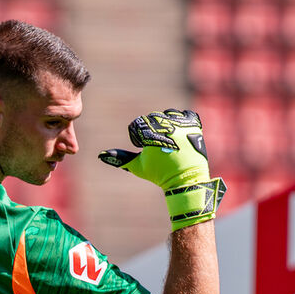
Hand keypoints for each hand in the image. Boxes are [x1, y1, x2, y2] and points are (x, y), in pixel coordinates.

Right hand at [99, 109, 226, 229]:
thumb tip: (100, 155)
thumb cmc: (159, 174)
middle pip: (152, 118)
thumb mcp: (137, 166)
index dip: (138, 138)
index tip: (144, 148)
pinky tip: (179, 135)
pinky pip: (184, 114)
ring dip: (166, 125)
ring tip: (169, 140)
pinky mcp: (194, 124)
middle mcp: (165, 126)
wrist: (185, 179)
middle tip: (158, 147)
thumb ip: (120, 158)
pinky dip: (181, 122)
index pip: (137, 124)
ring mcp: (181, 124)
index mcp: (150, 134)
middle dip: (152, 131)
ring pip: (168, 114)